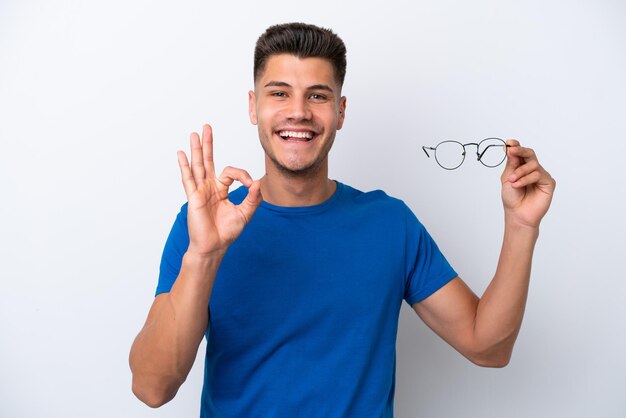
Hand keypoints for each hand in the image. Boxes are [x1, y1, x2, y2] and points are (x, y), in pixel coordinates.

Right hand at [177, 124, 261, 255]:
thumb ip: (253, 198)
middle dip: (208, 144)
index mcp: (220, 189)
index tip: (252, 185)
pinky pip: (188, 179)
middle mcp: (209, 187)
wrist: (214, 247)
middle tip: (207, 127)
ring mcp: (200, 191)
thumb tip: (259, 182)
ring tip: (194, 134)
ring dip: (197, 149)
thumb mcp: (245, 213)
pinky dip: (184, 166)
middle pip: (208, 160)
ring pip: (198, 165)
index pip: (230, 172)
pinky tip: (181, 154)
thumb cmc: (226, 232)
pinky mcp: (194, 198)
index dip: (243, 175)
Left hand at [500, 140, 555, 228]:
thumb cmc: (512, 198)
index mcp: (521, 167)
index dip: (516, 146)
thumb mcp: (507, 178)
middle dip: (520, 151)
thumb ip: (511, 164)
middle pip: (530, 154)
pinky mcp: (548, 182)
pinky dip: (526, 179)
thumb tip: (510, 148)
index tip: (509, 143)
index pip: (521, 153)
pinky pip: (537, 174)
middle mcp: (532, 170)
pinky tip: (518, 185)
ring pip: (533, 165)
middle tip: (512, 150)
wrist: (517, 214)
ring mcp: (541, 175)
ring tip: (512, 181)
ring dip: (520, 172)